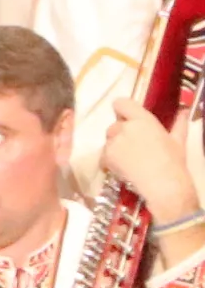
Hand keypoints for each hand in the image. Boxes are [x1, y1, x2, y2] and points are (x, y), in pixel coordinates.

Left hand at [105, 104, 201, 226]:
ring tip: (130, 158)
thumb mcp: (178, 140)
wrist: (162, 184)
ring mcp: (113, 142)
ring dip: (115, 146)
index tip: (126, 117)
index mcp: (142, 120)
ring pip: (108, 140)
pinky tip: (124, 167)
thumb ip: (179, 123)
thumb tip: (183, 112)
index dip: (122, 109)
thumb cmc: (172, 161)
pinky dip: (110, 160)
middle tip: (134, 145)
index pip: (121, 103)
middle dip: (121, 133)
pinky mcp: (106, 157)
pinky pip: (103, 154)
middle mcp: (125, 128)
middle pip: (114, 125)